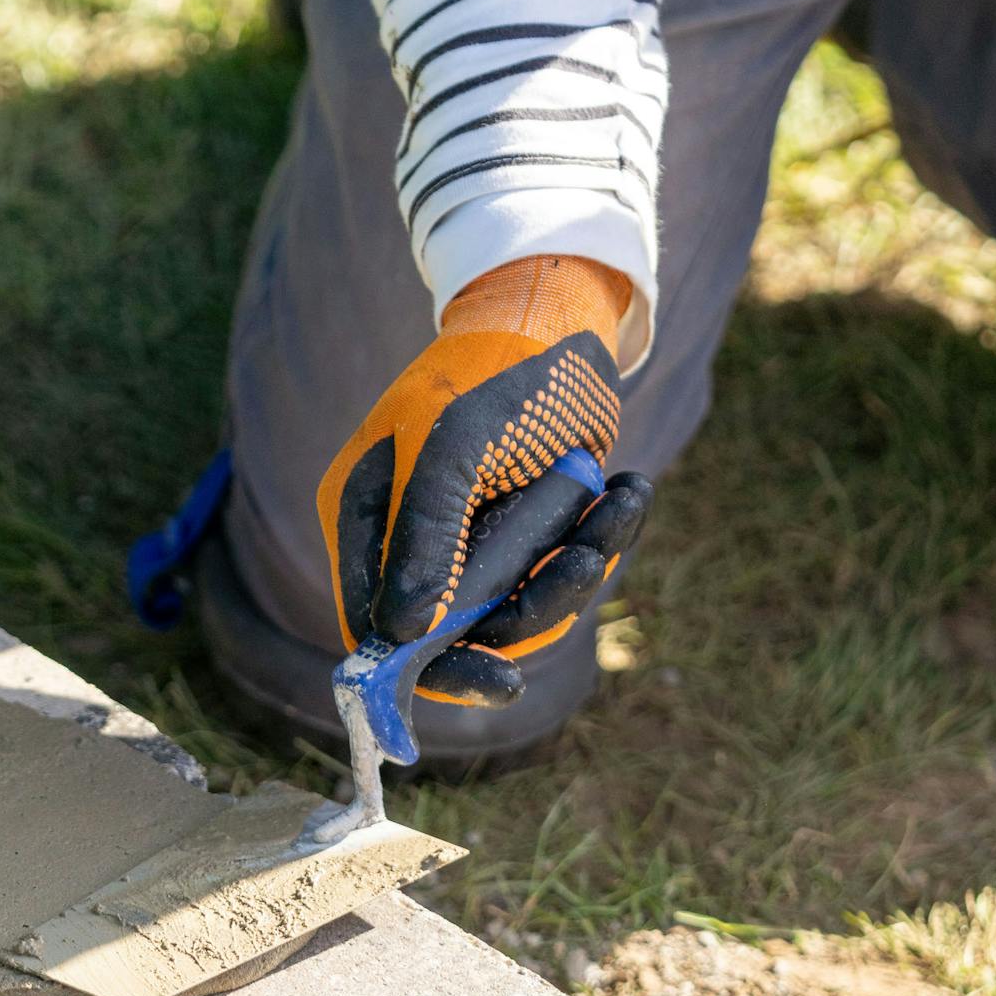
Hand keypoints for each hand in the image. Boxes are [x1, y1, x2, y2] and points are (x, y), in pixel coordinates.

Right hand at [316, 255, 652, 706]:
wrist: (563, 315)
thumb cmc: (493, 369)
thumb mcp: (451, 444)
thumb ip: (424, 535)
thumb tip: (401, 634)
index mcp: (368, 519)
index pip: (376, 625)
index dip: (425, 666)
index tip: (493, 681)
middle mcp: (413, 543)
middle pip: (452, 635)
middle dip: (519, 616)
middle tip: (562, 592)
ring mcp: (473, 543)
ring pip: (518, 610)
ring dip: (576, 570)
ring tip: (613, 504)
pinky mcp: (530, 536)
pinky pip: (561, 576)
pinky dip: (603, 540)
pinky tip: (626, 489)